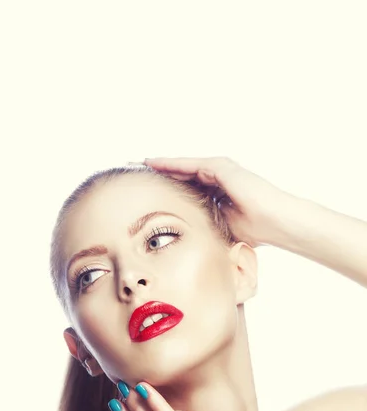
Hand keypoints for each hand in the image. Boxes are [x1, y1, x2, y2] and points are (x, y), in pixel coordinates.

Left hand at [141, 156, 290, 248]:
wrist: (276, 223)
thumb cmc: (256, 232)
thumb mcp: (222, 230)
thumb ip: (207, 229)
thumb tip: (190, 247)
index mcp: (218, 193)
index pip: (187, 188)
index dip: (167, 190)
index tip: (147, 192)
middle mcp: (218, 178)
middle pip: (182, 174)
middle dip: (160, 173)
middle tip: (135, 171)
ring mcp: (220, 170)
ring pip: (183, 167)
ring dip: (160, 164)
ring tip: (139, 163)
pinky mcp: (221, 167)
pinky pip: (190, 165)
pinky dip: (171, 163)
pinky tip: (153, 163)